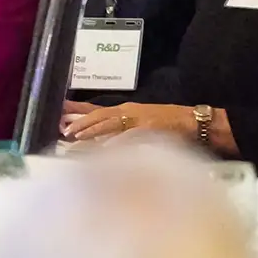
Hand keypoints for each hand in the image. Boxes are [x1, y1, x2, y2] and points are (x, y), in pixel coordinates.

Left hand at [61, 101, 196, 143]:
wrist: (194, 122)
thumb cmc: (170, 126)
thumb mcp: (142, 125)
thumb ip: (123, 133)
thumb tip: (103, 144)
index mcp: (127, 111)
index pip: (99, 112)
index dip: (80, 115)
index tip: (63, 119)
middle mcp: (130, 112)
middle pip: (101, 115)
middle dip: (82, 123)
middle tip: (65, 132)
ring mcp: (139, 119)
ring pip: (111, 123)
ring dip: (93, 130)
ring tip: (77, 136)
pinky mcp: (150, 128)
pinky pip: (130, 135)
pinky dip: (118, 140)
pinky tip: (106, 147)